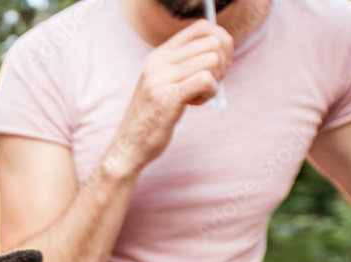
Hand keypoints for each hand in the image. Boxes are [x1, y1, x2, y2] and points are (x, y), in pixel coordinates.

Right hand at [108, 20, 233, 175]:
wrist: (128, 146)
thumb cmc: (151, 117)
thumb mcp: (162, 82)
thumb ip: (183, 64)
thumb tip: (220, 51)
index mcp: (158, 55)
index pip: (201, 27)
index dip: (221, 40)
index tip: (221, 62)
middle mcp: (157, 63)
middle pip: (212, 43)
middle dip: (222, 64)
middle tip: (209, 84)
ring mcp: (160, 80)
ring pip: (212, 61)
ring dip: (215, 80)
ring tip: (198, 96)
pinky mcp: (167, 98)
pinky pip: (205, 80)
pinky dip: (210, 92)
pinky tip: (195, 103)